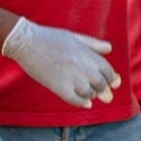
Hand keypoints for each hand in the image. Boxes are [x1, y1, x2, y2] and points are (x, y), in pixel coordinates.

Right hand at [0, 17, 119, 107]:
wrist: (26, 42)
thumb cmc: (51, 37)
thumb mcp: (76, 37)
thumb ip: (94, 44)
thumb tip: (109, 49)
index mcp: (88, 54)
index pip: (108, 71)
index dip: (112, 79)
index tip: (113, 84)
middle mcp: (82, 66)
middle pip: (101, 84)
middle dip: (104, 90)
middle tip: (104, 94)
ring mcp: (70, 77)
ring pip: (89, 93)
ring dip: (92, 95)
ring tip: (90, 95)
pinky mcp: (57, 86)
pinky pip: (74, 99)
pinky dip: (82, 103)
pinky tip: (85, 103)